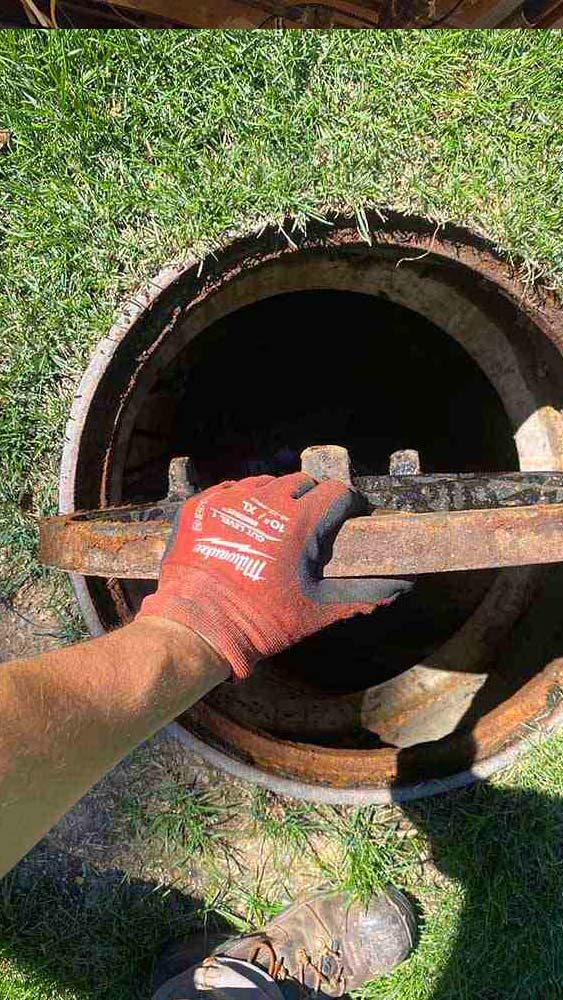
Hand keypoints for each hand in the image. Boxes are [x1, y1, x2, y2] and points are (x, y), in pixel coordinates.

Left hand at [137, 472, 411, 679]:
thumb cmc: (260, 621)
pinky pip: (229, 490)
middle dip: (312, 499)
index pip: (337, 492)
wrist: (196, 629)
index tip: (348, 518)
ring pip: (264, 482)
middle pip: (301, 482)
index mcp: (298, 521)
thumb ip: (362, 595)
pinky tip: (242, 527)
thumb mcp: (317, 610)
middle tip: (310, 527)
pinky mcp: (200, 505)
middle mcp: (264, 500)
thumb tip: (400, 587)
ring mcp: (228, 499)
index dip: (347, 504)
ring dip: (275, 498)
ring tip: (275, 527)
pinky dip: (240, 503)